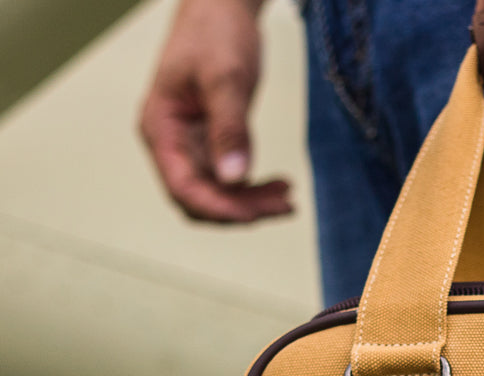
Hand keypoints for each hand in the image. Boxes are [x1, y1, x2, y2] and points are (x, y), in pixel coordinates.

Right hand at [139, 0, 292, 222]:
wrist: (221, 6)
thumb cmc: (217, 32)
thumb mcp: (227, 79)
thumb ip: (230, 129)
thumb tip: (234, 178)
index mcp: (159, 127)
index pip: (182, 188)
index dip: (219, 207)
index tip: (256, 213)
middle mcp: (169, 142)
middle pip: (200, 198)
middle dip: (240, 209)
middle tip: (285, 204)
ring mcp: (189, 145)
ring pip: (217, 194)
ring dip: (252, 203)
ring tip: (289, 198)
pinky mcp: (209, 144)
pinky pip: (229, 181)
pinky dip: (254, 189)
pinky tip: (281, 186)